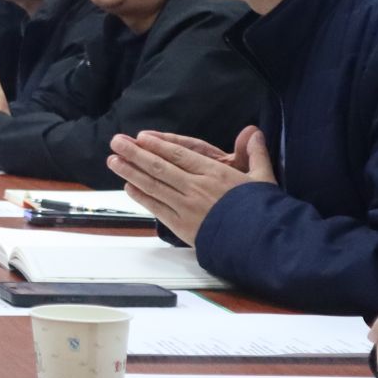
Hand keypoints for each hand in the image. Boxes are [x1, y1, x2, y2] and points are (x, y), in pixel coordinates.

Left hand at [106, 127, 274, 244]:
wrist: (263, 245)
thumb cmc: (263, 212)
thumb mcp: (263, 179)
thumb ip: (255, 154)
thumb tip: (253, 132)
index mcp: (214, 173)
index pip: (179, 154)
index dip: (157, 145)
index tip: (140, 137)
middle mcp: (196, 187)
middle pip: (159, 166)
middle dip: (135, 153)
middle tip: (116, 142)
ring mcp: (186, 207)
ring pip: (153, 185)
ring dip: (131, 172)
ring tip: (114, 161)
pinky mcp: (182, 226)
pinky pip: (156, 208)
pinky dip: (141, 197)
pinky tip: (129, 187)